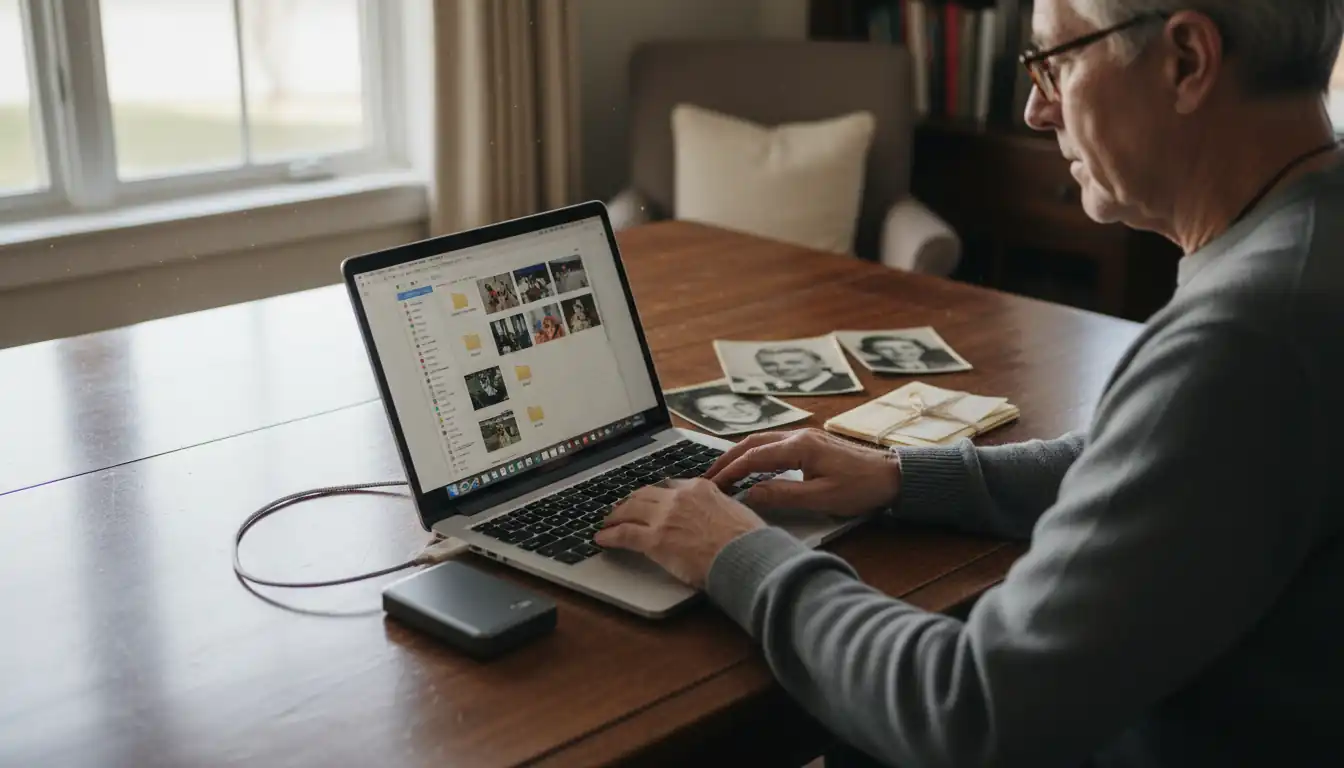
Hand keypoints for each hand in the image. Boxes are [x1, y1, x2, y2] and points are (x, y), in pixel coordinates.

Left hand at [594, 479, 764, 587]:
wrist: (745, 555)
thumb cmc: (748, 540)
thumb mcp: (736, 510)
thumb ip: (719, 508)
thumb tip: (717, 517)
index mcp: (700, 488)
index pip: (670, 486)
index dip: (656, 495)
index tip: (651, 500)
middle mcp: (679, 497)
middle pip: (644, 494)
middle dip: (630, 502)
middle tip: (622, 509)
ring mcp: (665, 517)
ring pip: (630, 510)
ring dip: (616, 516)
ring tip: (608, 522)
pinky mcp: (655, 540)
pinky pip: (624, 534)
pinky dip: (610, 536)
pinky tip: (602, 539)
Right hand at [704, 428, 901, 516]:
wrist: (894, 476)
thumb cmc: (862, 488)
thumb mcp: (821, 498)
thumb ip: (782, 495)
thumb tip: (749, 494)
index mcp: (800, 447)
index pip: (753, 457)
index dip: (729, 471)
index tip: (712, 486)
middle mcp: (799, 436)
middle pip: (752, 443)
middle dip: (727, 459)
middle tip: (707, 477)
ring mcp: (806, 437)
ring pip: (762, 442)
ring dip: (740, 455)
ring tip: (722, 472)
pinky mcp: (812, 443)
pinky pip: (774, 445)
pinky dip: (755, 455)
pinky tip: (750, 467)